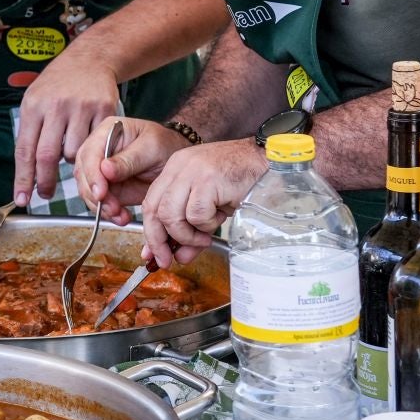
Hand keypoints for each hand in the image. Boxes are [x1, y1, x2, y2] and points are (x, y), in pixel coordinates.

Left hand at [12, 53, 120, 203]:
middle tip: (45, 194)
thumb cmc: (57, 84)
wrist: (89, 59)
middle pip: (48, 156)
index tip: (22, 199)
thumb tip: (27, 171)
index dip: (23, 179)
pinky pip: (96, 144)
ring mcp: (82, 108)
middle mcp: (56, 106)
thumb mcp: (35, 99)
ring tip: (69, 149)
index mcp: (34, 105)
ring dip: (70, 161)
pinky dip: (90, 150)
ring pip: (74, 153)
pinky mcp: (104, 110)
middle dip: (45, 182)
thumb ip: (30, 131)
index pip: (25, 150)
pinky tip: (87, 140)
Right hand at [73, 116, 190, 223]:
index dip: (92, 174)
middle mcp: (98, 150)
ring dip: (101, 207)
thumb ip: (129, 160)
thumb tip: (104, 169)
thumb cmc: (166, 146)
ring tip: (120, 215)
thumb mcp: (152, 148)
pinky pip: (99, 202)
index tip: (101, 192)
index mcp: (107, 132)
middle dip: (95, 194)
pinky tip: (121, 217)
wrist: (175, 163)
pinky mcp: (106, 187)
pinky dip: (108, 213)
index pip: (90, 153)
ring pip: (87, 190)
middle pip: (83, 173)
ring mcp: (99, 170)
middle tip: (112, 208)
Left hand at [137, 141, 266, 266]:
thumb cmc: (241, 182)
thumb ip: (192, 231)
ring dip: (185, 235)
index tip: (152, 254)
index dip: (150, 232)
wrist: (268, 161)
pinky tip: (220, 217)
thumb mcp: (210, 207)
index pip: (150, 203)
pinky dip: (206, 225)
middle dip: (158, 240)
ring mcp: (191, 172)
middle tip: (169, 258)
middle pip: (153, 210)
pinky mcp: (207, 180)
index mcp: (174, 169)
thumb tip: (179, 257)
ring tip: (204, 237)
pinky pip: (196, 214)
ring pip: (170, 214)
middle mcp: (178, 167)